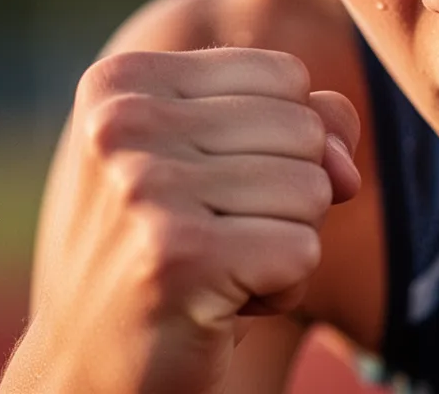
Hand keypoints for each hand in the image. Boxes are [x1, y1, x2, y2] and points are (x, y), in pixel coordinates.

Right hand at [14, 48, 359, 393]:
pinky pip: (304, 251)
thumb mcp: (230, 163)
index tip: (214, 185)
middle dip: (287, 194)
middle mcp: (122, 122)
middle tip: (215, 236)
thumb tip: (344, 169)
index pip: (286, 74)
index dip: (281, 139)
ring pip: (314, 189)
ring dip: (285, 243)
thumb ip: (307, 125)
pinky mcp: (177, 257)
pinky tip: (221, 306)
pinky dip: (284, 289)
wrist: (94, 369)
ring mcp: (143, 188)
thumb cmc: (176, 250)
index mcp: (126, 81)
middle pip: (305, 129)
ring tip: (217, 269)